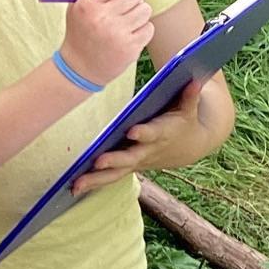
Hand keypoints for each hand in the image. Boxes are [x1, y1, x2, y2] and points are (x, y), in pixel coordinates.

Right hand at [59, 0, 153, 88]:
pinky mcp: (130, 48)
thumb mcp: (77, 4)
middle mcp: (102, 18)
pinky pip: (149, 27)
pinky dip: (141, 30)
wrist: (80, 68)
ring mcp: (118, 34)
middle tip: (119, 10)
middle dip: (130, 0)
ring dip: (137, 14)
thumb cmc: (80, 32)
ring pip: (145, 9)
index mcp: (88, 4)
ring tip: (124, 23)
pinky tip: (128, 35)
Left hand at [71, 78, 214, 196]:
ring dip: (96, 179)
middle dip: (114, 160)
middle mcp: (147, 151)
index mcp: (162, 134)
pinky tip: (73, 188)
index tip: (132, 131)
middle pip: (130, 158)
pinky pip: (110, 177)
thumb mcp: (189, 108)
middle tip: (98, 161)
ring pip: (116, 173)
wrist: (189, 147)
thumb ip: (189, 96)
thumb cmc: (184, 121)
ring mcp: (137, 161)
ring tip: (76, 185)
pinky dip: (94, 183)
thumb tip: (195, 79)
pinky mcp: (129, 166)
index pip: (152, 133)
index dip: (144, 133)